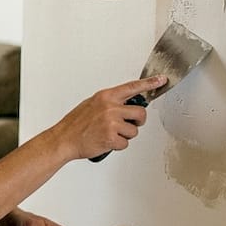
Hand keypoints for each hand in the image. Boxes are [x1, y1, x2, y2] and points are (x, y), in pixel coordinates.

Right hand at [52, 75, 166, 160]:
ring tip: (109, 135)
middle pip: (140, 113)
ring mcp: (111, 122)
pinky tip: (105, 142)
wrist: (64, 139)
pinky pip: (125, 143)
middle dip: (137, 122)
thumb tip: (125, 106)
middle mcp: (110, 107)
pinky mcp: (111, 137)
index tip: (161, 80)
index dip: (149, 83)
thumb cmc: (75, 124)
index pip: (132, 87)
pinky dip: (117, 146)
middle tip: (128, 125)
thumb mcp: (91, 104)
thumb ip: (110, 103)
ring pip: (134, 131)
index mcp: (106, 96)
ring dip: (125, 136)